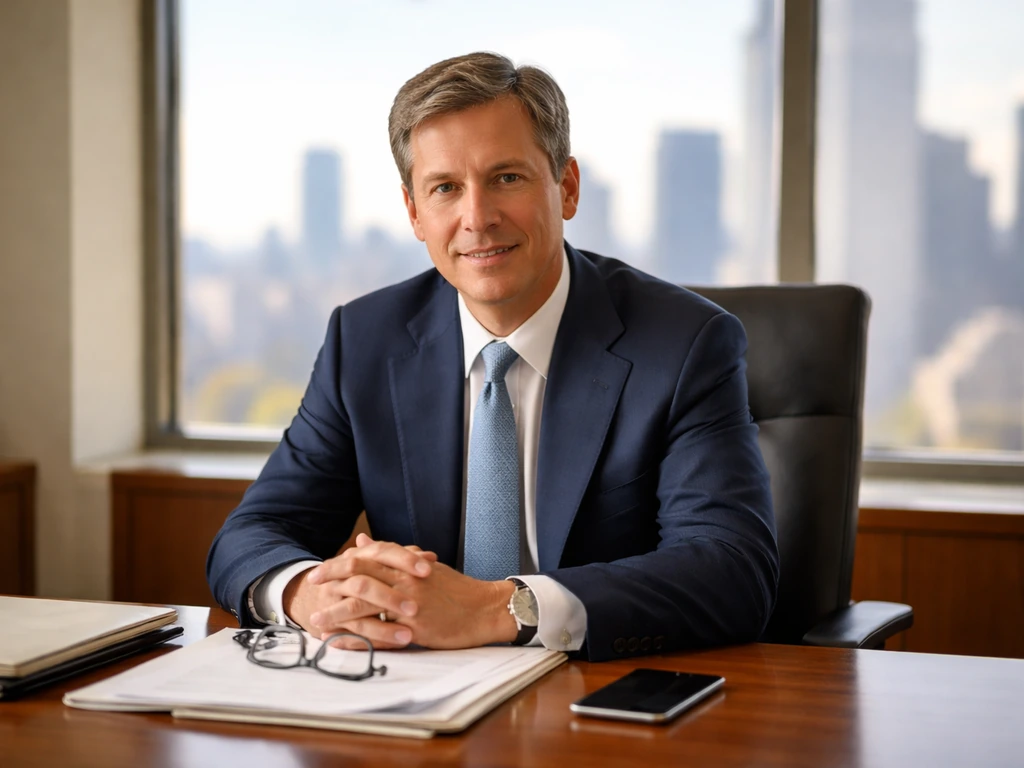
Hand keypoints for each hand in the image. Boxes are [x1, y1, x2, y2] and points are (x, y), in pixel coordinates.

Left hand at [308, 534, 518, 649]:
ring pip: (362, 604)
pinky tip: (341, 643)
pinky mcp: (414, 626)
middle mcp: (403, 579)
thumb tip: (362, 541)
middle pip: (357, 576)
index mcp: (404, 564)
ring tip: (315, 622)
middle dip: (330, 583)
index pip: (363, 559)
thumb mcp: (422, 566)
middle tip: (309, 590)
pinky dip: (356, 638)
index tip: (319, 571)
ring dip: (335, 613)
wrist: (483, 608)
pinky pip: (378, 632)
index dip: (337, 565)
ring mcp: (408, 602)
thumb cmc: (455, 589)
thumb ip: (390, 555)